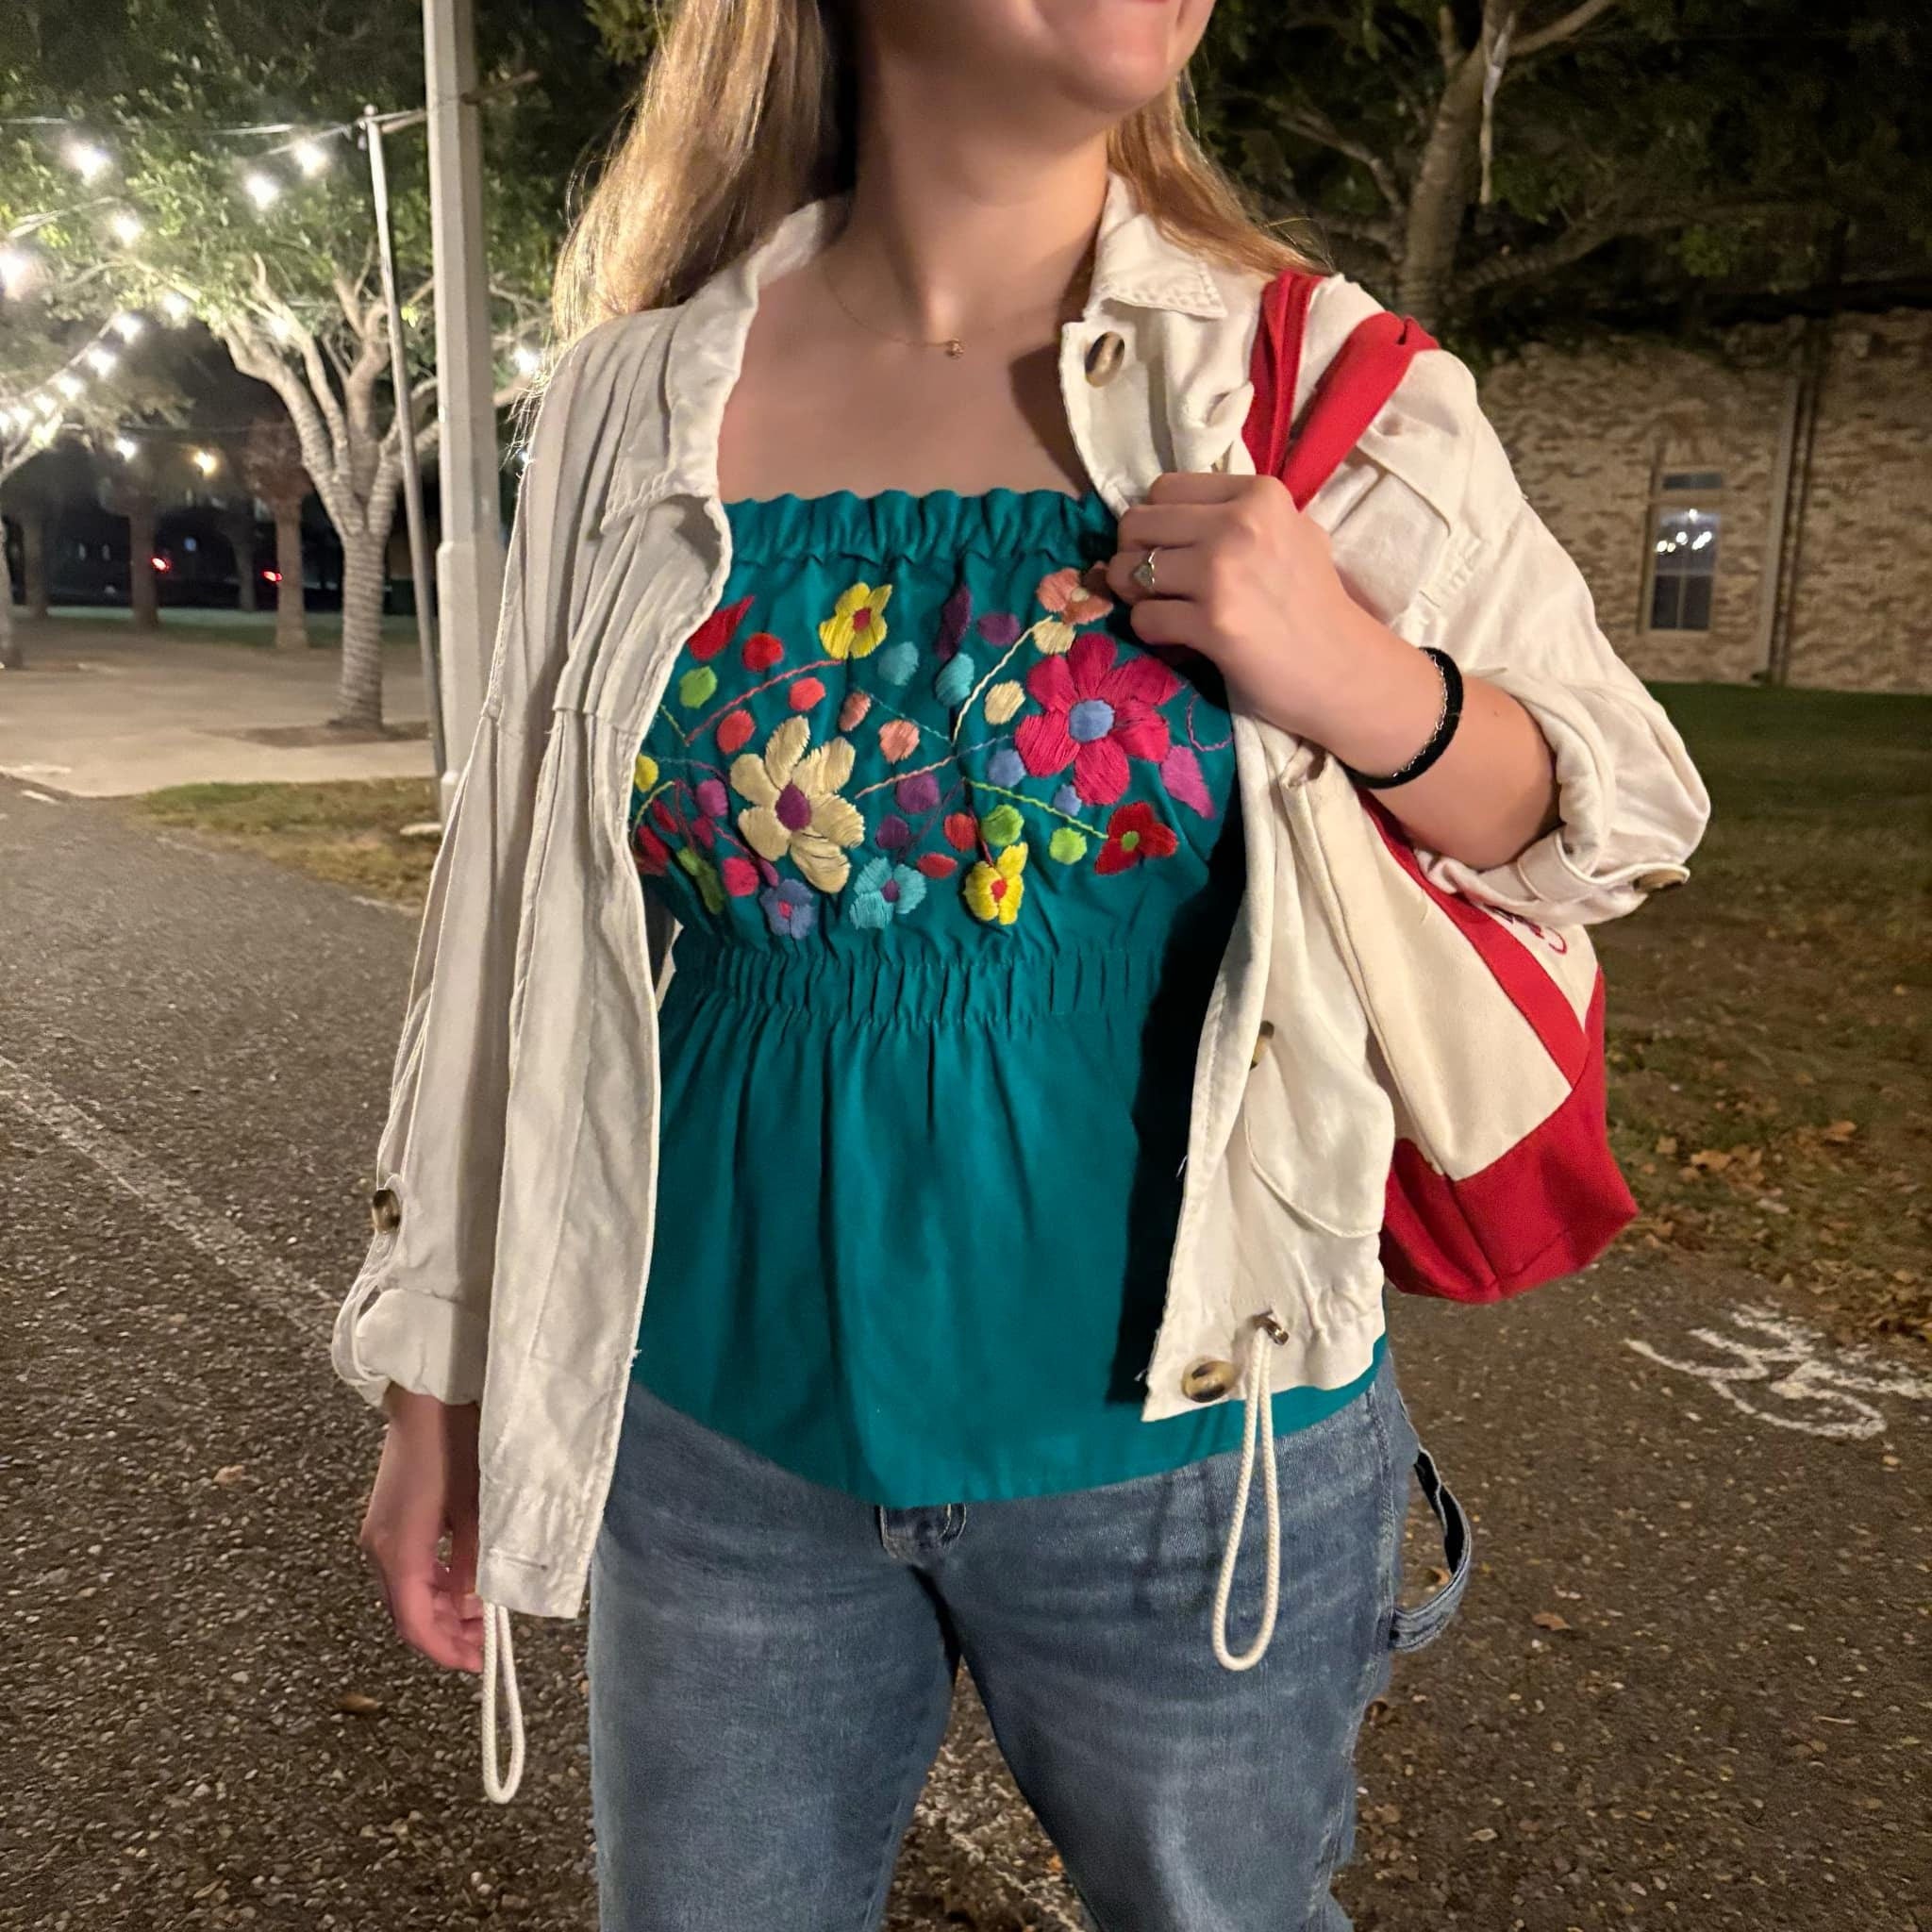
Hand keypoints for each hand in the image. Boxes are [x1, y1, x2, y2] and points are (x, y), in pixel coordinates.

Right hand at [358, 1387, 484, 1673]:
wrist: (429, 1395)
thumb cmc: (457, 1443)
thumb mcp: (478, 1507)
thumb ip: (476, 1561)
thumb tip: (480, 1601)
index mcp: (399, 1549)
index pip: (415, 1622)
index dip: (446, 1649)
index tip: (478, 1663)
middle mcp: (380, 1549)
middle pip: (409, 1613)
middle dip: (449, 1633)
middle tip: (489, 1641)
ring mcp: (380, 1535)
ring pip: (408, 1593)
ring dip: (444, 1609)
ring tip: (485, 1613)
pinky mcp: (388, 1521)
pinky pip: (409, 1569)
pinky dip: (436, 1584)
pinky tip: (465, 1583)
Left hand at [1102, 471, 1366, 740]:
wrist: (1343, 667)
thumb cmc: (1315, 602)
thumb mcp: (1290, 533)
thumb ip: (1237, 515)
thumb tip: (1168, 513)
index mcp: (1257, 494)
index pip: (1164, 488)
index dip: (1157, 521)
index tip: (1171, 547)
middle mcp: (1238, 524)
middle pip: (1137, 523)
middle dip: (1133, 555)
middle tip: (1153, 582)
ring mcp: (1222, 572)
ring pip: (1130, 569)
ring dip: (1135, 594)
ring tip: (1162, 608)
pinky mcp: (1211, 621)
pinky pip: (1144, 617)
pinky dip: (1150, 630)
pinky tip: (1176, 637)